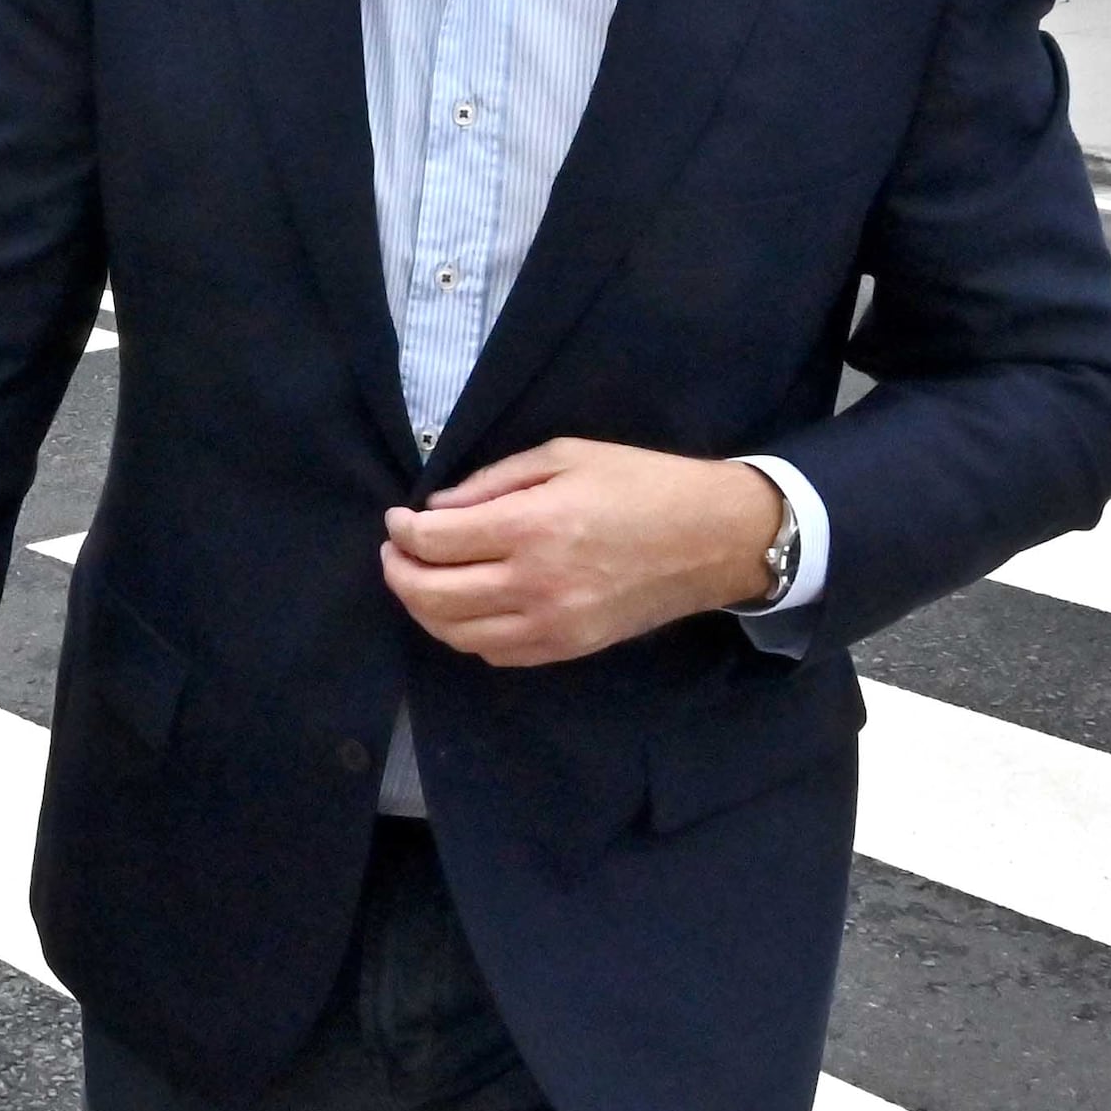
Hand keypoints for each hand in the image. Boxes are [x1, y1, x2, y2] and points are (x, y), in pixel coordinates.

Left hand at [379, 440, 781, 667]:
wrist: (713, 540)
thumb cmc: (641, 483)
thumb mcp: (564, 456)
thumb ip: (492, 482)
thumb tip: (437, 511)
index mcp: (531, 527)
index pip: (434, 542)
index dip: (402, 531)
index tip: (398, 519)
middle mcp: (534, 584)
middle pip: (432, 596)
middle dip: (399, 573)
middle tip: (396, 552)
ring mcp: (552, 626)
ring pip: (456, 634)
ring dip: (424, 609)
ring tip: (421, 580)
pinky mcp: (569, 650)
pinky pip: (495, 654)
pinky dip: (466, 634)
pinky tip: (466, 608)